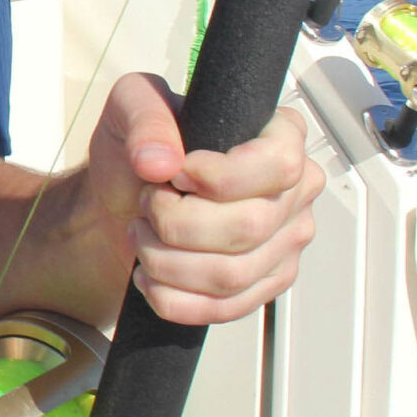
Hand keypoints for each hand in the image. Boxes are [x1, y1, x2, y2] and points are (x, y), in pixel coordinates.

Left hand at [86, 74, 321, 325]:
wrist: (121, 201)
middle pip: (250, 226)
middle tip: (149, 205)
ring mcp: (284, 243)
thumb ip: (145, 119)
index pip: (280, 165)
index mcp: (280, 136)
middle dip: (178, 223)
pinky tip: (150, 277)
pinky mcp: (264, 285)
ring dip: (168, 261)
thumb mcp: (130, 108)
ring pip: (233, 275)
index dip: (223, 177)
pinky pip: (225, 309)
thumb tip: (160, 161)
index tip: (179, 174)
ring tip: (143, 236)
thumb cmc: (140, 152)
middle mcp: (295, 191)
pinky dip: (174, 299)